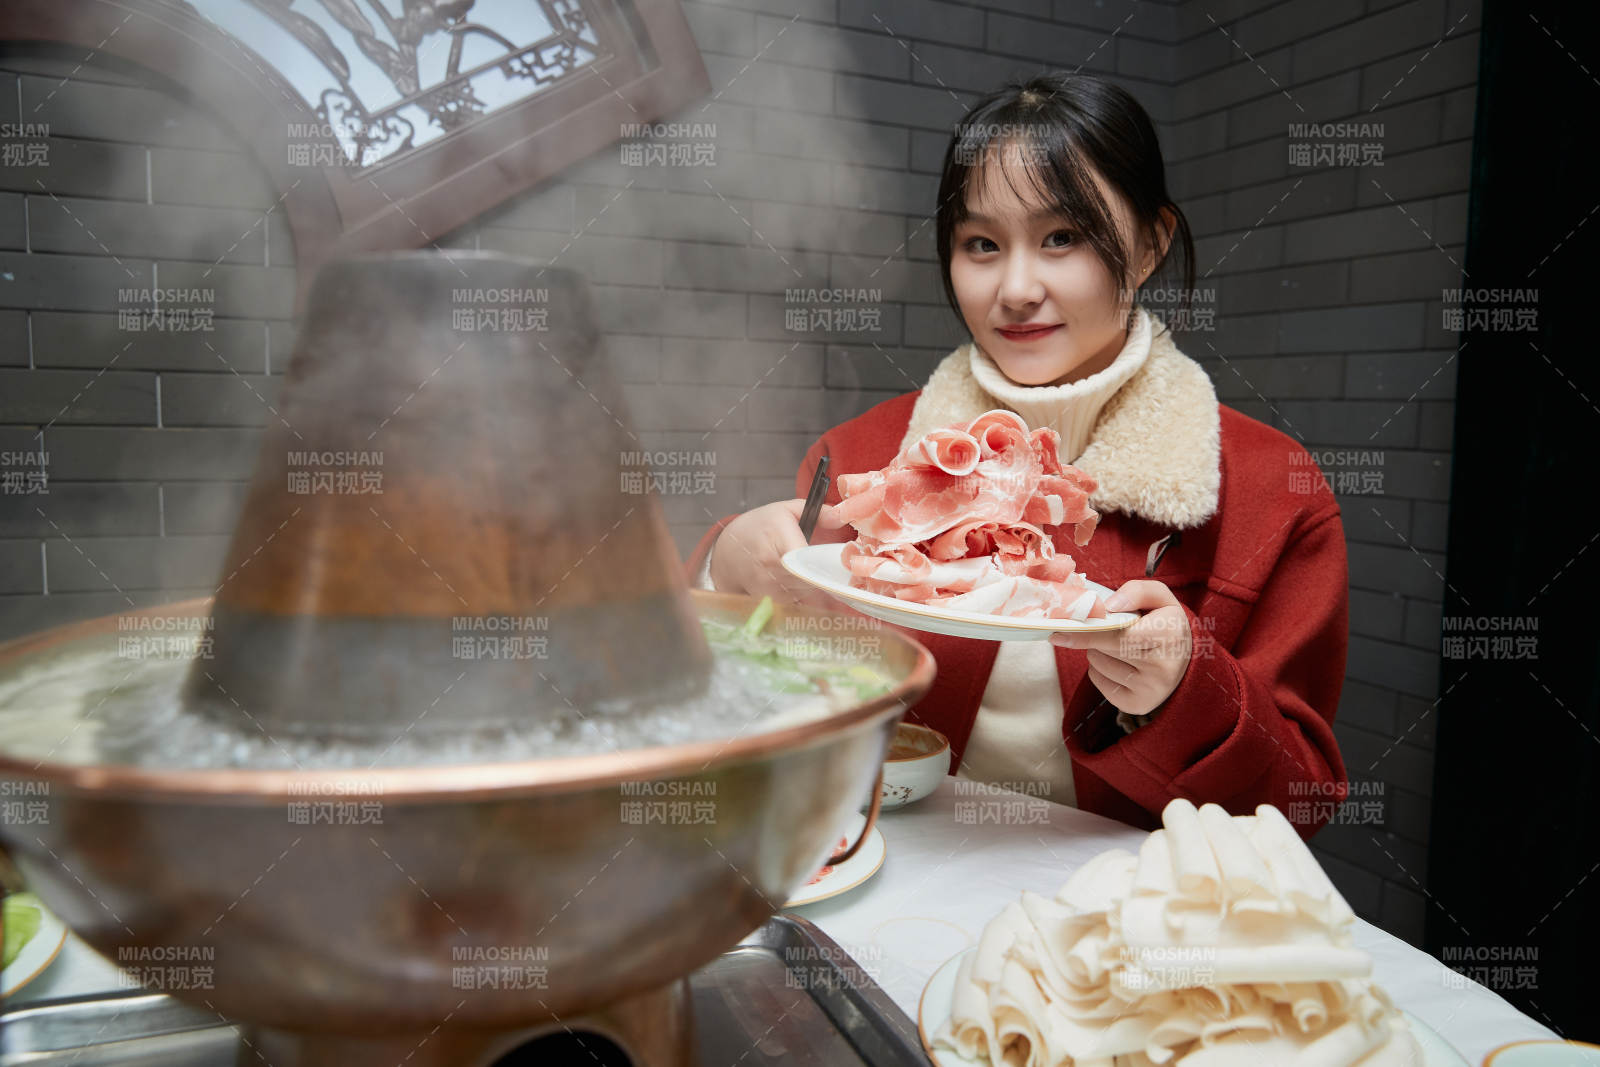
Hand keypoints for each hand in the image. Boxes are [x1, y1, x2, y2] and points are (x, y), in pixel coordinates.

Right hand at [708, 499, 849, 610]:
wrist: (729, 551)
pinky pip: (797, 599)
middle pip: (810, 577)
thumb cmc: (758, 528)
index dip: (821, 561)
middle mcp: (771, 566)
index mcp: (777, 539)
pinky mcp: (769, 599)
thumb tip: (840, 516)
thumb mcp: (785, 510)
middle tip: (829, 566)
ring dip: (814, 583)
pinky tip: (801, 580)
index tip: (833, 560)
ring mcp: (769, 586)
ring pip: (806, 590)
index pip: (805, 558)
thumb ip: (816, 512)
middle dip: (822, 572)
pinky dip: (803, 591)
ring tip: (811, 569)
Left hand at [1049, 580, 1192, 717]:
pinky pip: (1098, 681)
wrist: (1187, 660)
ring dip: (1097, 651)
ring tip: (1122, 647)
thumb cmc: (1167, 624)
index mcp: (1168, 635)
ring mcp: (1149, 690)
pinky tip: (1121, 663)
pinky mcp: (1137, 705)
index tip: (1058, 633)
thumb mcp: (1160, 598)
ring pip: (1096, 664)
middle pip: (1102, 649)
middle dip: (1095, 635)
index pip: (1117, 636)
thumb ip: (1137, 591)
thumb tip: (1109, 606)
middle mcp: (1161, 668)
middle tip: (1109, 628)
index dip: (1086, 633)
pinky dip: (1100, 669)